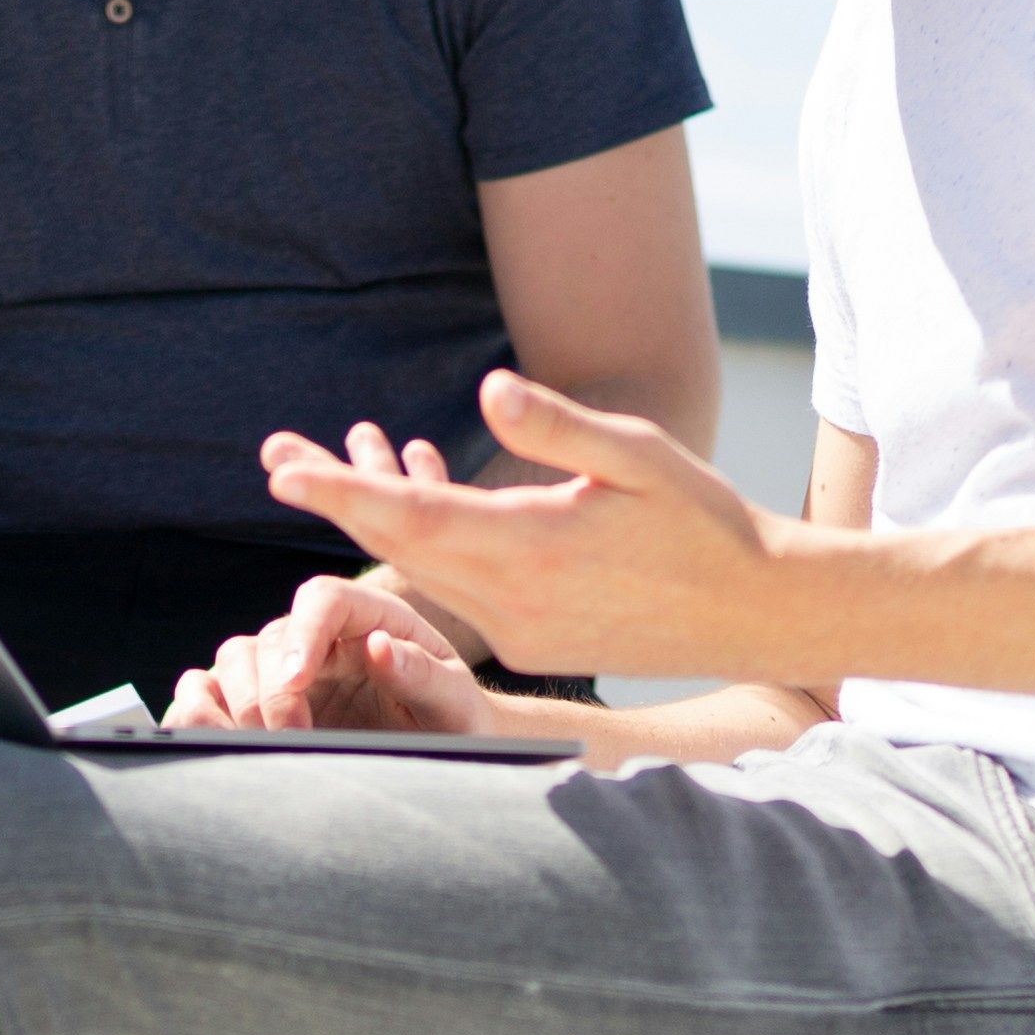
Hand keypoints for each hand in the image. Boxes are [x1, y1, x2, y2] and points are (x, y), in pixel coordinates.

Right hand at [166, 556, 499, 734]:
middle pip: (269, 638)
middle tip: (291, 740)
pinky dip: (200, 711)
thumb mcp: (454, 701)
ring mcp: (284, 665)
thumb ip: (422, 674)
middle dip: (270, 693)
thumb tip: (378, 647)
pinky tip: (220, 740)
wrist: (443, 749)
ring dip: (235, 704)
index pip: (322, 599)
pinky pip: (208, 690)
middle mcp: (321, 634)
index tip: (296, 683)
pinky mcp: (258, 700)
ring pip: (232, 660)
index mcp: (372, 616)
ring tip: (259, 746)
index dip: (303, 636)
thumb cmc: (455, 719)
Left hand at [263, 373, 792, 682]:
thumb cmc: (706, 521)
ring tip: (326, 467)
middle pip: (399, 549)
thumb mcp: (638, 456)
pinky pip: (454, 591)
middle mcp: (513, 603)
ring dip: (375, 521)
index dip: (342, 492)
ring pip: (422, 572)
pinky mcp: (527, 644)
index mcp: (534, 549)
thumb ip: (557, 426)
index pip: (414, 518)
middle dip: (336, 500)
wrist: (756, 613)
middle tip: (278, 456)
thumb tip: (486, 390)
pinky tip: (411, 499)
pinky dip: (424, 548)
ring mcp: (517, 633)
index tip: (282, 470)